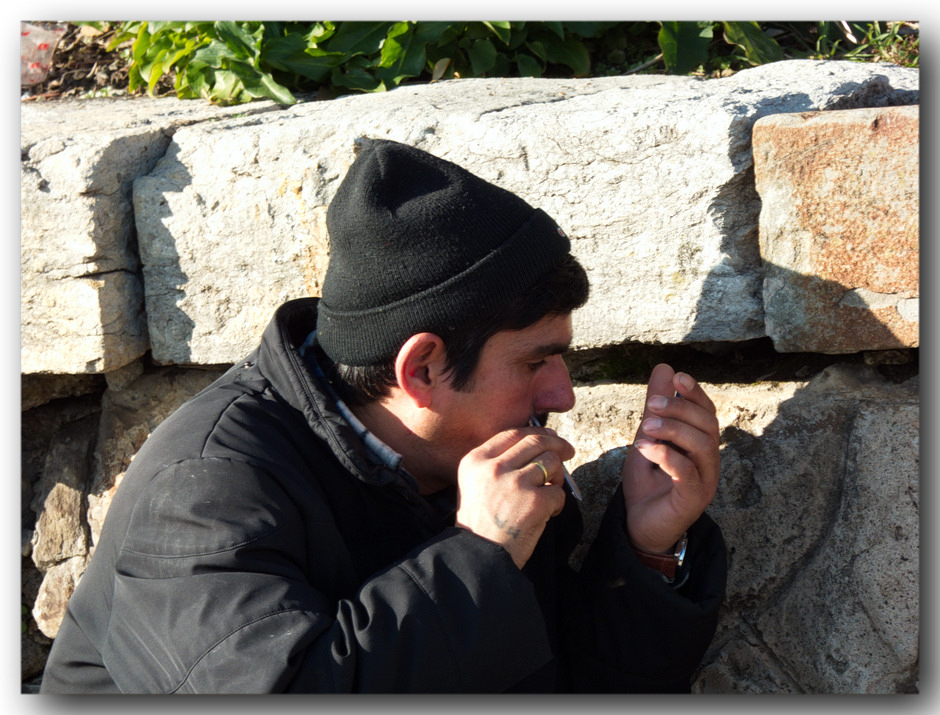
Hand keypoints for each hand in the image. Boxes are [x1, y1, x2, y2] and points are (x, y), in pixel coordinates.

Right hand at [456, 427, 573, 568]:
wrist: (479, 556)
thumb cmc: (481, 523)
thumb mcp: (475, 483)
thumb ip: (498, 462)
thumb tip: (539, 443)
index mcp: (476, 460)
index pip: (513, 433)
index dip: (536, 431)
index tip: (550, 436)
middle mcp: (494, 467)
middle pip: (536, 442)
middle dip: (558, 444)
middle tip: (568, 451)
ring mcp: (515, 483)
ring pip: (552, 463)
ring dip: (558, 476)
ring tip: (549, 492)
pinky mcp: (535, 501)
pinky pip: (558, 492)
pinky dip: (557, 503)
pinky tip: (547, 514)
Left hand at [621, 364, 719, 553]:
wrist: (638, 525)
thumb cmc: (647, 482)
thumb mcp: (647, 437)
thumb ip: (655, 408)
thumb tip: (665, 368)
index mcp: (700, 445)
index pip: (707, 413)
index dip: (695, 393)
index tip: (677, 377)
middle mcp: (708, 461)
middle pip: (708, 425)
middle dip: (680, 409)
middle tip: (650, 404)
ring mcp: (704, 481)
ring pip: (702, 446)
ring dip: (672, 430)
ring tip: (644, 427)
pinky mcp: (692, 499)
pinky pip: (688, 473)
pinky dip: (668, 456)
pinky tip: (647, 448)